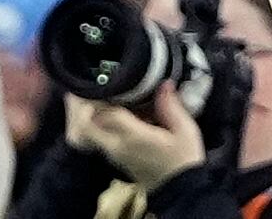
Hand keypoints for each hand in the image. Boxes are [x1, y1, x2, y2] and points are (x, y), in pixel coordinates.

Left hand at [64, 87, 203, 188]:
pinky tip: (122, 114)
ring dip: (94, 116)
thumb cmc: (184, 159)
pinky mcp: (117, 160)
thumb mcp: (185, 130)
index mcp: (132, 137)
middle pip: (87, 126)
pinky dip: (102, 125)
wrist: (180, 190)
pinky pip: (100, 139)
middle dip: (86, 107)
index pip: (106, 114)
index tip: (110, 80)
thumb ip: (171, 106)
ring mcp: (115, 155)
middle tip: (99, 90)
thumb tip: (164, 84)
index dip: (103, 96)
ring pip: (91, 133)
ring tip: (109, 97)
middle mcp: (117, 147)